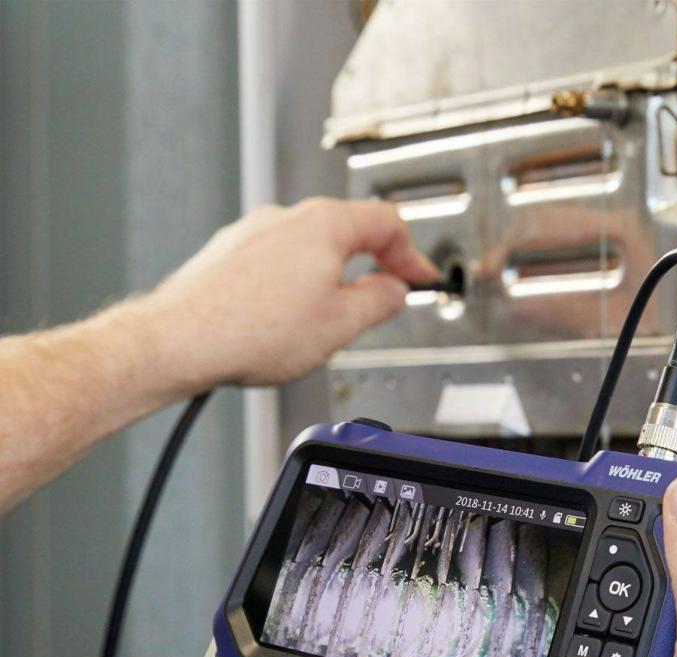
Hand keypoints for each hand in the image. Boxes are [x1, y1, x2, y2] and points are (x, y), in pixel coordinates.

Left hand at [148, 198, 436, 388]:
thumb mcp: (340, 325)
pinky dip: (296, 282)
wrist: (180, 341)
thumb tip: (393, 291)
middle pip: (347, 230)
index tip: (419, 276)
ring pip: (310, 247)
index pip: (386, 222)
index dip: (412, 253)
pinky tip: (289, 317)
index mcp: (323, 225)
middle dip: (373, 263)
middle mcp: (286, 218)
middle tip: (385, 295)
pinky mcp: (228, 254)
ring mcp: (252, 233)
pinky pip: (277, 261)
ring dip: (332, 275)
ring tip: (331, 317)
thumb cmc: (251, 331)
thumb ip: (380, 302)